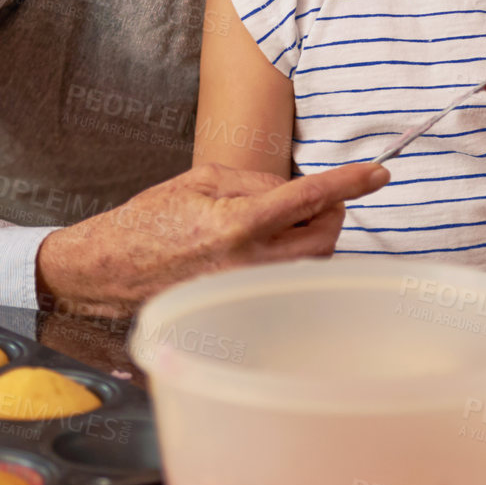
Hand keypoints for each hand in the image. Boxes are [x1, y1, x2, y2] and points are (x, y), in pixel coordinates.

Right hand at [35, 159, 388, 317]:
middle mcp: (247, 264)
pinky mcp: (241, 311)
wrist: (107, 273)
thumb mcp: (200, 181)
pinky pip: (287, 284)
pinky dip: (291, 262)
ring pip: (310, 265)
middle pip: (324, 239)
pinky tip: (268, 250)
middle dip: (331, 214)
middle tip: (318, 199)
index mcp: (236, 224)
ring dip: (312, 239)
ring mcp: (245, 293)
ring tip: (283, 223)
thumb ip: (255, 181)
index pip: (309, 199)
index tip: (378, 173)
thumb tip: (297, 188)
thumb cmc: (147, 222)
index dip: (350, 183)